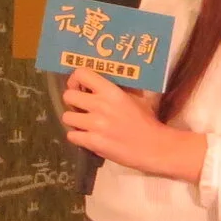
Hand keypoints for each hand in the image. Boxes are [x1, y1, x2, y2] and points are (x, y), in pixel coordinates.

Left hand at [59, 67, 206, 181]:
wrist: (154, 147)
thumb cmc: (147, 121)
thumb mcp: (136, 97)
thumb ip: (119, 88)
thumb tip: (102, 81)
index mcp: (111, 91)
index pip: (81, 73)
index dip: (75, 80)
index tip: (80, 87)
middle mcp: (100, 105)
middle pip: (68, 95)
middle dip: (72, 102)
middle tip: (81, 108)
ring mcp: (95, 124)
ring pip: (66, 117)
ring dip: (74, 121)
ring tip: (84, 124)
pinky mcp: (93, 142)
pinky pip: (71, 136)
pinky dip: (78, 137)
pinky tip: (87, 137)